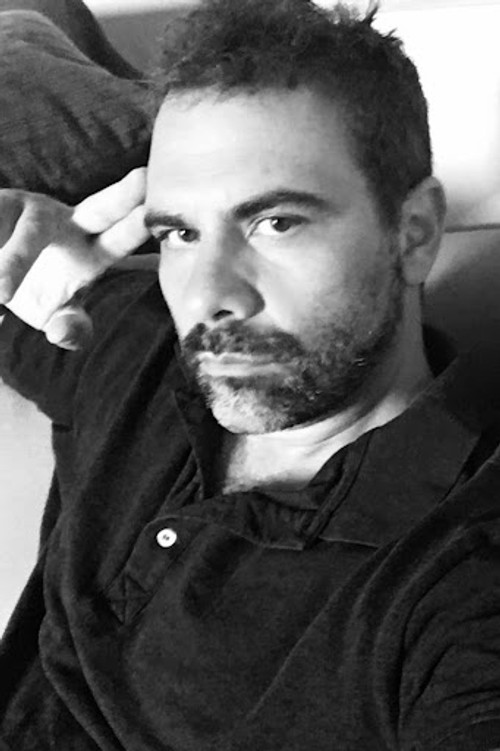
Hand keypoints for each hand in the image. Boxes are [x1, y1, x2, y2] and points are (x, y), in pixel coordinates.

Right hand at [0, 168, 149, 348]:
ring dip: (15, 263)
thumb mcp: (52, 314)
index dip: (137, 229)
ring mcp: (31, 209)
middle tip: (144, 180)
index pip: (120, 240)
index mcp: (90, 248)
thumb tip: (64, 334)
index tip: (158, 218)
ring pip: (30, 235)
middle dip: (122, 197)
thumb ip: (69, 327)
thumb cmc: (31, 288)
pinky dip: (0, 266)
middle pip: (100, 209)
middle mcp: (68, 222)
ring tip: (4, 295)